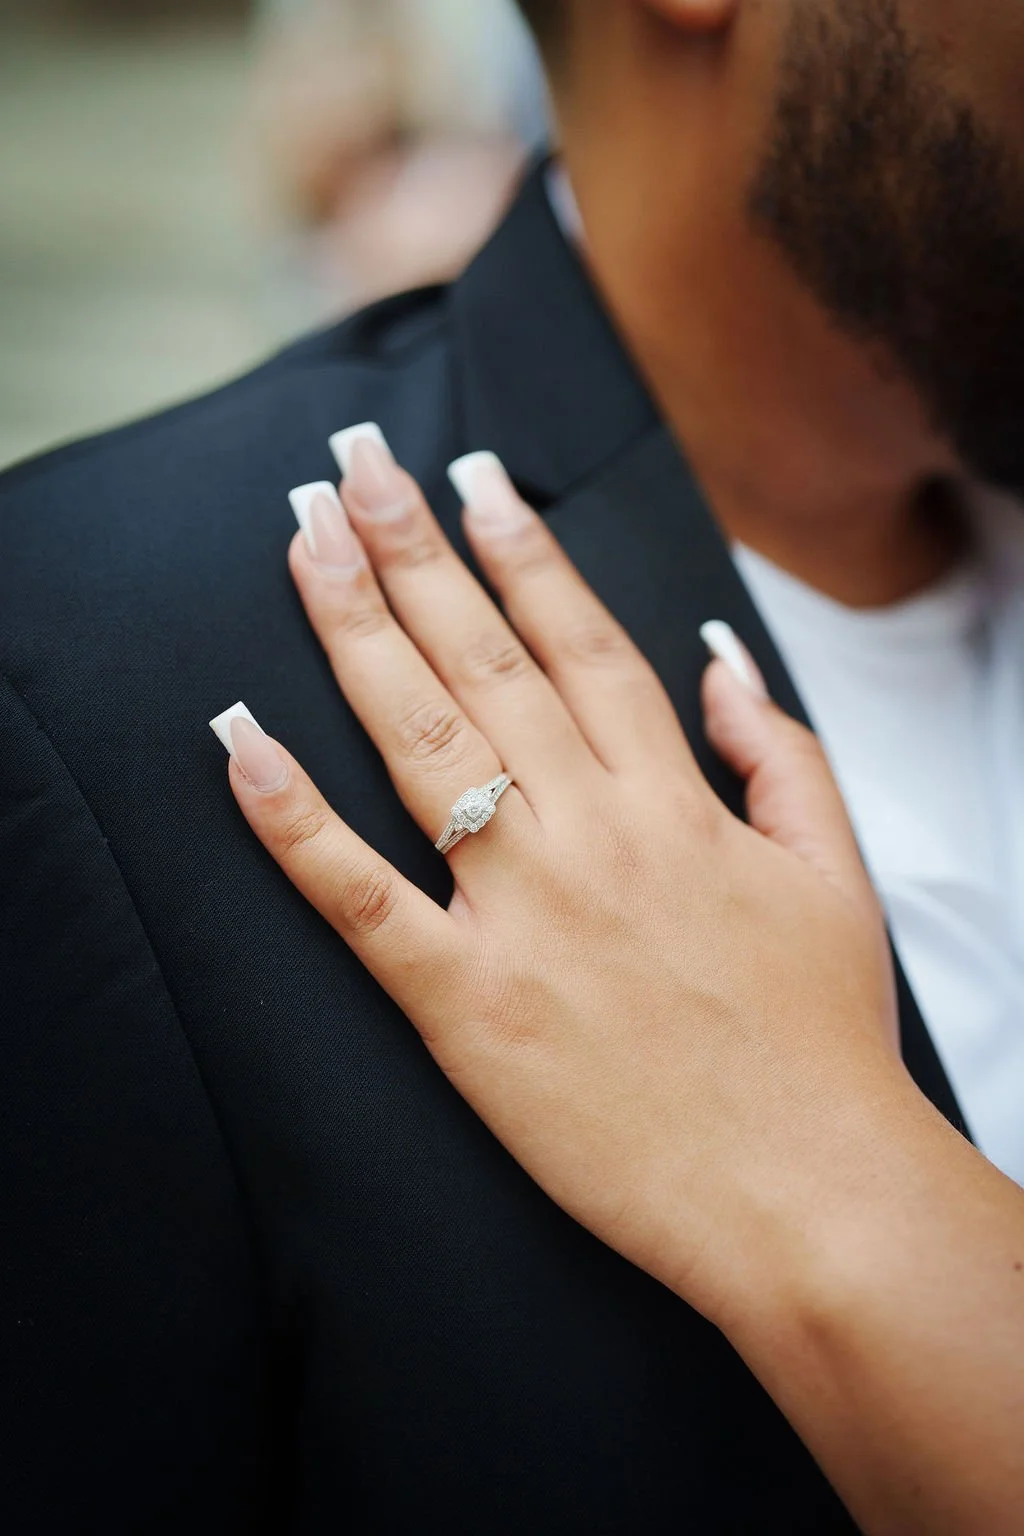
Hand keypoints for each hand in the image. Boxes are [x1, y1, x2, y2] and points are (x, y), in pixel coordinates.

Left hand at [213, 432, 904, 1325]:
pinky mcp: (467, 1004)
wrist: (812, 1195)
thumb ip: (778, 755)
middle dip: (413, 553)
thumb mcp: (834, 874)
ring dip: (355, 634)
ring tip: (306, 545)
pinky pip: (361, 899)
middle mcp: (592, 835)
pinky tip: (243, 741)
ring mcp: (523, 914)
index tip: (472, 481)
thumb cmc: (823, 1044)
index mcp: (673, 805)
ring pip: (421, 744)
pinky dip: (294, 821)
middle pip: (485, 664)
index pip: (583, 644)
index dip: (522, 553)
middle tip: (355, 469)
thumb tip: (719, 662)